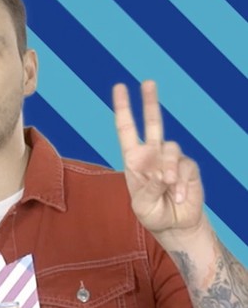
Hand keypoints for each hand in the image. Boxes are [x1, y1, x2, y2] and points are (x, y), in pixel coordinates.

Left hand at [113, 81, 204, 236]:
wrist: (174, 225)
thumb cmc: (152, 214)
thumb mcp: (142, 204)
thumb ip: (149, 187)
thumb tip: (163, 172)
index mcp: (134, 160)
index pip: (126, 130)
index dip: (123, 109)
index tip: (120, 87)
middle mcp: (152, 155)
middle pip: (152, 122)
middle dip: (149, 102)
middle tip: (148, 82)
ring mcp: (171, 159)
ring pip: (171, 149)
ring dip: (169, 169)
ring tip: (168, 188)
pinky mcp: (188, 167)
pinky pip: (185, 167)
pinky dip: (181, 183)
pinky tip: (178, 197)